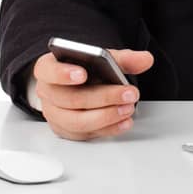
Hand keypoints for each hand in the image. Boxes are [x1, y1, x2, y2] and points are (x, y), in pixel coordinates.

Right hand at [32, 48, 154, 140]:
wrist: (75, 86)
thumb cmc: (83, 70)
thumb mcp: (99, 58)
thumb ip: (121, 58)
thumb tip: (145, 59)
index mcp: (48, 69)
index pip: (48, 71)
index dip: (63, 74)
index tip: (82, 73)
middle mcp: (47, 93)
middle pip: (70, 99)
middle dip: (102, 97)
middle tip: (128, 93)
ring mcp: (55, 114)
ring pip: (77, 121)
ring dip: (106, 116)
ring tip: (128, 108)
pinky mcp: (66, 131)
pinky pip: (85, 135)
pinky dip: (107, 129)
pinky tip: (123, 121)